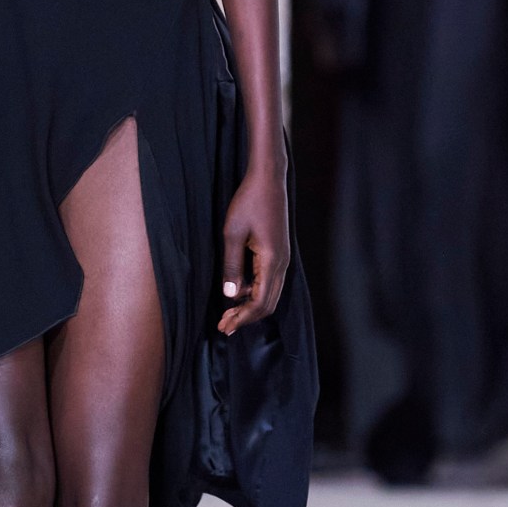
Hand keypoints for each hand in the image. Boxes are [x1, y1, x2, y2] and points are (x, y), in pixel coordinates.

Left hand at [218, 169, 289, 335]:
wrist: (268, 180)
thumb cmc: (249, 202)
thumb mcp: (232, 233)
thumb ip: (232, 265)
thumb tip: (231, 295)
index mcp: (272, 261)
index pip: (260, 302)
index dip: (242, 317)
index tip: (225, 326)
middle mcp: (282, 263)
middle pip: (268, 304)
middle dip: (246, 318)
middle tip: (224, 326)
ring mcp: (283, 259)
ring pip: (270, 294)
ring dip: (250, 307)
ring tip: (229, 314)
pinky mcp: (279, 253)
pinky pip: (270, 282)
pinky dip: (255, 293)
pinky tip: (238, 292)